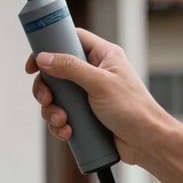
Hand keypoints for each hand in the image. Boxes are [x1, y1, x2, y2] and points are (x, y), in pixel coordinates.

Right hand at [25, 28, 170, 164]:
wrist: (148, 143)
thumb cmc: (133, 109)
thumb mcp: (100, 84)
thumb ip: (70, 68)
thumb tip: (43, 58)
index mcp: (102, 56)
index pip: (70, 39)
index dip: (49, 46)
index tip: (33, 64)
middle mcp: (93, 72)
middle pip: (56, 71)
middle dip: (46, 88)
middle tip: (46, 99)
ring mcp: (88, 95)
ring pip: (56, 96)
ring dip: (51, 110)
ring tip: (62, 121)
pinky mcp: (85, 115)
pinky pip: (62, 115)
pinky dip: (59, 124)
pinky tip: (67, 132)